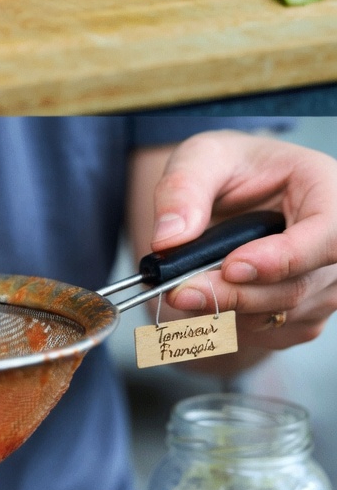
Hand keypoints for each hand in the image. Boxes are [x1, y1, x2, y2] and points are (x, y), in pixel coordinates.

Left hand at [151, 131, 336, 350]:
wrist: (237, 193)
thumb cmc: (231, 168)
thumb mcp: (202, 157)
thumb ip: (183, 189)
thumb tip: (168, 239)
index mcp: (327, 190)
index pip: (328, 235)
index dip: (285, 259)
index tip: (232, 268)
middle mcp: (336, 243)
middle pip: (297, 286)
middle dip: (234, 294)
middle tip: (179, 291)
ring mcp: (326, 284)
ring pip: (279, 315)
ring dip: (224, 311)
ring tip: (181, 291)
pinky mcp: (306, 313)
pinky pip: (269, 332)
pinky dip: (229, 323)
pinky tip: (205, 297)